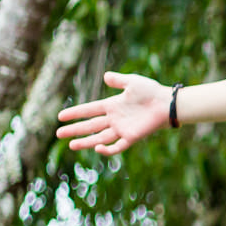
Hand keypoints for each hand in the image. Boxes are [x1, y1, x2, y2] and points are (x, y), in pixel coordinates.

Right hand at [56, 71, 171, 154]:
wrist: (167, 103)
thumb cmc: (151, 91)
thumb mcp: (132, 82)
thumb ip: (118, 80)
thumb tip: (104, 75)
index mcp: (112, 105)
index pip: (89, 110)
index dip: (75, 113)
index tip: (60, 117)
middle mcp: (114, 119)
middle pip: (90, 125)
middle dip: (74, 130)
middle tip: (58, 134)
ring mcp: (122, 129)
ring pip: (99, 137)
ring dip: (85, 142)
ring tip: (71, 145)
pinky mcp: (132, 137)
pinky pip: (117, 146)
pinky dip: (108, 149)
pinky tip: (97, 148)